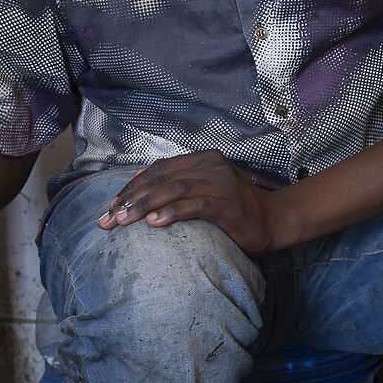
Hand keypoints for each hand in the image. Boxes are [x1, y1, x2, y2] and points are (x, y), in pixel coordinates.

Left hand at [95, 151, 281, 253]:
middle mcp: (211, 166)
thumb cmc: (237, 209)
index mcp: (203, 159)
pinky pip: (193, 206)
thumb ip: (179, 182)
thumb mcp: (207, 188)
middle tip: (108, 219)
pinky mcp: (227, 204)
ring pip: (172, 190)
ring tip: (123, 221)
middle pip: (160, 179)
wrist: (275, 221)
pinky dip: (170, 213)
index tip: (110, 206)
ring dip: (143, 205)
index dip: (131, 187)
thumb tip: (138, 180)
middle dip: (129, 198)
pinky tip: (153, 223)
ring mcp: (220, 184)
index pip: (157, 170)